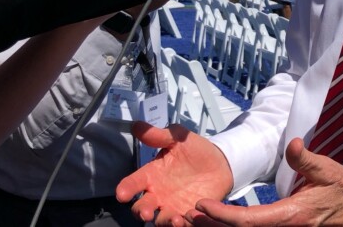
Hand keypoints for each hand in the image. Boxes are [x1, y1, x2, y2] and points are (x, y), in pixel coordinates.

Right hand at [115, 123, 233, 225]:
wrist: (221, 162)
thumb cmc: (195, 150)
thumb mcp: (178, 138)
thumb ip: (159, 135)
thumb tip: (136, 125)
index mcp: (152, 174)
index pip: (133, 183)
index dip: (125, 189)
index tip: (121, 194)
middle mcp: (158, 193)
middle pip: (142, 207)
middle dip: (141, 212)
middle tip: (147, 213)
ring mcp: (172, 205)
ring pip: (160, 220)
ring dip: (164, 221)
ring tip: (175, 218)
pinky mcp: (188, 214)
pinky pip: (182, 223)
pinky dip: (183, 224)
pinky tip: (188, 218)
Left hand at [193, 138, 342, 226]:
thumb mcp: (327, 170)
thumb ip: (307, 159)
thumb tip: (293, 144)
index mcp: (292, 215)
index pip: (250, 220)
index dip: (223, 215)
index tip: (202, 206)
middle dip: (212, 226)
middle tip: (184, 215)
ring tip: (194, 219)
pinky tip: (218, 223)